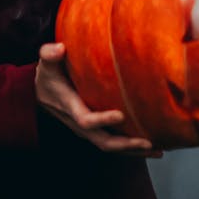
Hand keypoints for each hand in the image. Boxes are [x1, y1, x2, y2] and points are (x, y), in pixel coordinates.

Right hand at [35, 42, 162, 157]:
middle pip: (103, 141)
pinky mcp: (94, 130)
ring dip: (133, 150)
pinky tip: (151, 147)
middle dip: (126, 144)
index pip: (86, 120)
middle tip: (148, 142)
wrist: (40, 92)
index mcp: (70, 107)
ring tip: (158, 149)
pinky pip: (113, 143)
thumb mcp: (46, 62)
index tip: (121, 114)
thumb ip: (50, 54)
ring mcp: (87, 130)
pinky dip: (131, 148)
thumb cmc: (48, 74)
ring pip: (110, 146)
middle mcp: (79, 123)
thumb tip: (60, 48)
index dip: (103, 119)